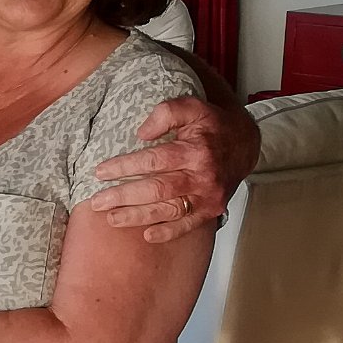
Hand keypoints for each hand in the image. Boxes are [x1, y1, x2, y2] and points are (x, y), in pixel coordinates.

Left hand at [88, 93, 257, 241]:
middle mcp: (204, 176)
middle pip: (158, 189)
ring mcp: (208, 196)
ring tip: (112, 218)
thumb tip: (142, 133)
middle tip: (98, 201)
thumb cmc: (212, 126)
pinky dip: (169, 232)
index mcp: (197, 150)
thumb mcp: (192, 108)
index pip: (155, 161)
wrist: (245, 144)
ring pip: (169, 210)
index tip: (101, 172)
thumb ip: (167, 113)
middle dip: (124, 196)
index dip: (125, 167)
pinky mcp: (212, 209)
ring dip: (138, 216)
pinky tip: (148, 235)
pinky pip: (189, 225)